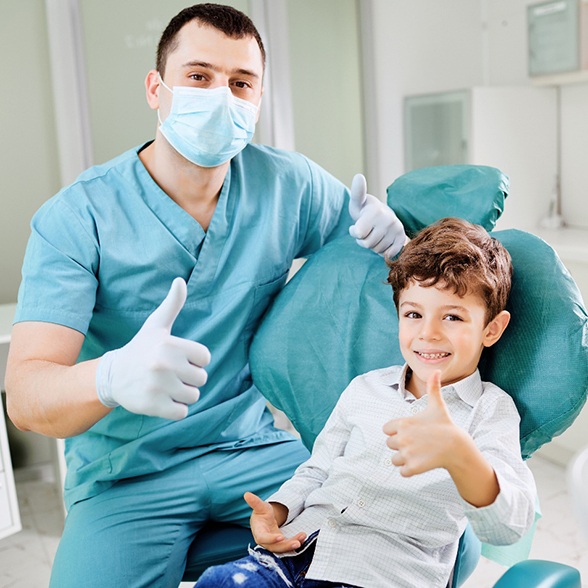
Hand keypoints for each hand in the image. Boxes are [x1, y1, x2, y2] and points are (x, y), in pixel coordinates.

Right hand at [96, 277, 210, 419]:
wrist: (112, 376)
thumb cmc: (140, 349)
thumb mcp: (156, 326)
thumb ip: (172, 304)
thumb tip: (181, 280)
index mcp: (170, 344)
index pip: (205, 358)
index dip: (194, 360)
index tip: (177, 358)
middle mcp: (164, 364)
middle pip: (201, 379)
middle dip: (188, 379)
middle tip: (168, 374)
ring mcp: (158, 386)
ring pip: (193, 397)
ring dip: (182, 394)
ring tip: (164, 386)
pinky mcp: (154, 406)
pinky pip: (182, 413)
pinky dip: (174, 410)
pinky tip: (160, 399)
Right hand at [244, 492, 305, 552]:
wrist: (265, 520)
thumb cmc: (261, 513)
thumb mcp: (260, 506)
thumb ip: (255, 502)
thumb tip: (246, 494)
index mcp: (258, 532)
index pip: (263, 538)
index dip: (270, 539)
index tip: (280, 537)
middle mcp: (265, 541)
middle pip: (274, 547)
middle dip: (286, 546)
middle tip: (297, 543)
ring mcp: (273, 545)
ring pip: (282, 548)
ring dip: (292, 545)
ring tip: (302, 537)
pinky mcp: (280, 545)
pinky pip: (287, 547)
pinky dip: (295, 543)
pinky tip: (302, 538)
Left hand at [348, 173, 405, 257]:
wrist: (383, 216)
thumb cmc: (365, 211)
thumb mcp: (357, 202)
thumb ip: (357, 192)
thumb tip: (358, 176)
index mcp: (375, 211)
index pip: (358, 234)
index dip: (354, 233)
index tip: (356, 226)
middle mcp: (388, 219)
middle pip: (367, 244)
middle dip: (362, 241)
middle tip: (366, 231)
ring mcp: (397, 229)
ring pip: (377, 250)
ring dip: (372, 246)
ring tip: (374, 234)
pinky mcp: (402, 238)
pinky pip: (389, 254)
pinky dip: (384, 251)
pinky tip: (383, 241)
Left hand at [382, 370, 460, 475]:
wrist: (458, 447)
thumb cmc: (445, 425)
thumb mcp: (437, 405)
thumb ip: (433, 388)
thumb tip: (436, 370)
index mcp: (403, 423)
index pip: (386, 430)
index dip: (397, 431)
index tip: (411, 431)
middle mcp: (402, 438)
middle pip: (390, 444)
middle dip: (401, 445)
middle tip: (418, 442)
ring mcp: (407, 454)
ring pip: (394, 459)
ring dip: (404, 459)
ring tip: (419, 453)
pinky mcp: (413, 468)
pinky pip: (402, 471)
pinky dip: (409, 470)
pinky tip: (421, 463)